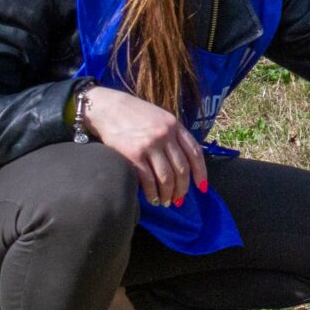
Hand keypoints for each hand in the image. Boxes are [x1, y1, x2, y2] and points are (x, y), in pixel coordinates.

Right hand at [80, 86, 206, 205]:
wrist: (107, 108)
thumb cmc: (134, 114)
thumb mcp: (160, 118)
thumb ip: (173, 136)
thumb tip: (183, 162)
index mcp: (175, 125)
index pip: (195, 153)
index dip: (200, 172)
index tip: (201, 187)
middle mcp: (165, 135)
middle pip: (182, 168)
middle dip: (182, 188)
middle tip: (179, 199)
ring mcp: (150, 145)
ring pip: (167, 177)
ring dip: (168, 194)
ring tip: (166, 202)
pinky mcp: (134, 154)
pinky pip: (148, 180)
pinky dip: (152, 193)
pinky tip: (153, 198)